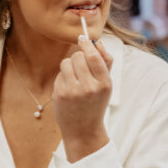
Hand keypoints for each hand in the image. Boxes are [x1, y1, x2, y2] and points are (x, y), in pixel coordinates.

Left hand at [54, 36, 114, 161]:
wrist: (83, 129)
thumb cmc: (96, 103)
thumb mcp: (107, 85)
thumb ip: (106, 62)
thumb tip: (98, 43)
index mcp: (104, 83)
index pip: (93, 56)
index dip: (86, 44)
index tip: (82, 38)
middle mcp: (89, 87)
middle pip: (78, 56)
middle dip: (78, 57)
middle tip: (81, 67)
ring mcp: (73, 91)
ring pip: (66, 63)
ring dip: (70, 66)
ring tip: (75, 78)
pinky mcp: (60, 94)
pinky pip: (60, 74)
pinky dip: (63, 78)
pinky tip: (69, 89)